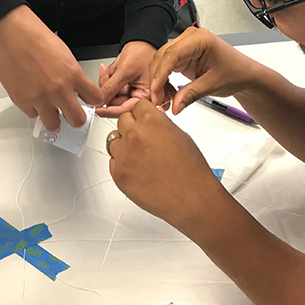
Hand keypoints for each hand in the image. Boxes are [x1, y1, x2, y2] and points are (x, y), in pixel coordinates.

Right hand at [0, 5, 103, 129]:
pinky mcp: (22, 101)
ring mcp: (39, 98)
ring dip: (53, 118)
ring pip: (53, 125)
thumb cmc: (37, 39)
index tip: (89, 102)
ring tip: (49, 108)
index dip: (93, 102)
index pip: (95, 99)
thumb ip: (73, 76)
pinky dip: (34, 109)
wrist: (13, 34)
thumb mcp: (66, 55)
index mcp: (73, 75)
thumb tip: (76, 90)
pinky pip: (32, 115)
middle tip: (71, 114)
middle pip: (77, 120)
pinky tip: (32, 97)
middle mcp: (58, 89)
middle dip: (75, 119)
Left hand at [96, 40, 155, 117]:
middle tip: (105, 74)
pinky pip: (111, 88)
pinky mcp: (125, 86)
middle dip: (107, 89)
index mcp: (147, 96)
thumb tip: (99, 101)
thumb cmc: (142, 52)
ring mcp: (131, 91)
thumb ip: (111, 88)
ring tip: (111, 69)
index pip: (125, 109)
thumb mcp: (125, 70)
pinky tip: (111, 69)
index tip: (97, 109)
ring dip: (107, 82)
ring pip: (112, 95)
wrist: (142, 39)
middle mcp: (140, 96)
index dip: (109, 110)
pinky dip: (108, 79)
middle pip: (116, 103)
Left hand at [107, 99, 226, 234]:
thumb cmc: (191, 169)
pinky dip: (122, 163)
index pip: (137, 106)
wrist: (191, 198)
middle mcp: (135, 135)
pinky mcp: (118, 175)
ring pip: (114, 140)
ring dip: (124, 144)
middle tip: (143, 138)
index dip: (143, 113)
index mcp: (152, 121)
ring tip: (141, 156)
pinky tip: (138, 169)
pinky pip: (113, 161)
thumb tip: (152, 119)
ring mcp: (124, 156)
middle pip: (123, 120)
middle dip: (132, 126)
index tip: (144, 119)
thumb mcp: (180, 135)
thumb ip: (160, 123)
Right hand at [149, 26, 257, 113]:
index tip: (155, 90)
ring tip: (161, 99)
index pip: (172, 54)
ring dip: (158, 80)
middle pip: (163, 55)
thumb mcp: (213, 85)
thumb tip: (174, 106)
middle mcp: (190, 38)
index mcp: (200, 39)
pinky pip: (166, 65)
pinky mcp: (183, 55)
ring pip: (161, 60)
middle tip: (157, 100)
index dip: (161, 73)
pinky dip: (163, 79)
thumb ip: (191, 94)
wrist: (243, 74)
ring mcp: (185, 45)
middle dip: (157, 78)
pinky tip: (165, 93)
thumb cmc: (235, 72)